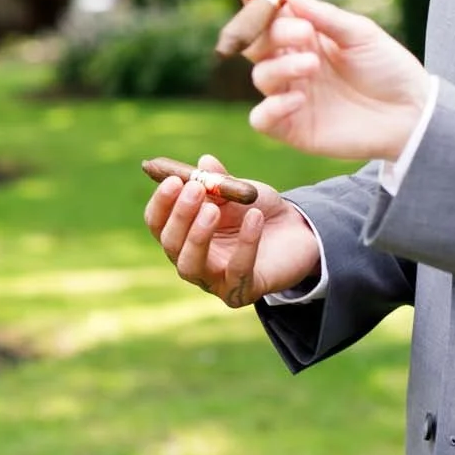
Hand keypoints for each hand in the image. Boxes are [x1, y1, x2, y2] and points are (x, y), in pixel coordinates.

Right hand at [145, 156, 321, 308]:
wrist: (297, 233)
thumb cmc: (257, 211)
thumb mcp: (237, 191)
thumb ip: (220, 180)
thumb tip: (205, 162)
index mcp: (182, 234)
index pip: (158, 222)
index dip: (161, 203)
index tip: (174, 180)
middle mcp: (191, 260)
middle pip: (170, 244)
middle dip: (180, 216)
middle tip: (195, 190)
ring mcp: (213, 281)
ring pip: (189, 265)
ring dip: (197, 236)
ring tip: (213, 209)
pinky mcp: (240, 292)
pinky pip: (238, 269)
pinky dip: (246, 243)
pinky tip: (255, 217)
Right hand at [241, 0, 434, 162]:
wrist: (412, 114)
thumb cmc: (388, 69)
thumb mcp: (362, 34)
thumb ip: (325, 16)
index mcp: (305, 37)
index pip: (269, 16)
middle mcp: (292, 64)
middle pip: (256, 43)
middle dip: (271, 32)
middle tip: (304, 32)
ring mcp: (290, 96)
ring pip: (261, 76)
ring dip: (281, 66)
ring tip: (312, 65)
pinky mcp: (292, 128)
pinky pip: (261, 118)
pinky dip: (271, 107)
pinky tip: (299, 100)